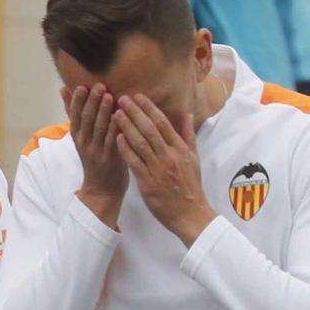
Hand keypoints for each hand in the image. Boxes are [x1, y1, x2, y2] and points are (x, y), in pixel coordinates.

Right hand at [63, 83, 127, 226]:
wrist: (102, 189)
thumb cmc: (94, 158)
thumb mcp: (81, 136)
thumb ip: (74, 113)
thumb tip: (64, 89)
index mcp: (77, 136)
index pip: (75, 115)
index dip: (77, 101)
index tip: (82, 86)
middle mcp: (85, 143)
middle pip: (86, 119)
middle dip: (92, 102)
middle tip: (99, 85)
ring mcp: (97, 151)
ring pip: (99, 128)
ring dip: (103, 111)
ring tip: (109, 96)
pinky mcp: (111, 158)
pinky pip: (113, 140)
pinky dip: (115, 128)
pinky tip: (121, 116)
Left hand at [113, 95, 215, 245]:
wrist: (190, 213)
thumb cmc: (190, 186)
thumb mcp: (193, 158)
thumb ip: (188, 135)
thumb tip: (187, 114)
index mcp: (180, 148)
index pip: (163, 123)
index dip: (149, 108)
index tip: (137, 96)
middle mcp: (169, 155)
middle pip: (150, 129)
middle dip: (135, 112)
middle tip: (121, 98)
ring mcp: (158, 168)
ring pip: (141, 143)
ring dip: (127, 126)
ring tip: (115, 113)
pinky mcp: (148, 182)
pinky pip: (135, 162)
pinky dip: (126, 149)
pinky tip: (116, 137)